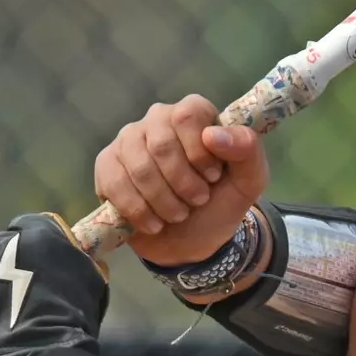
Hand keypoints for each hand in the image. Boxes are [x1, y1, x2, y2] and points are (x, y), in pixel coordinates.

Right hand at [94, 95, 268, 265]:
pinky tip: (154, 223)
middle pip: (162, 145)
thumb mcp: (248, 181)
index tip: (212, 177)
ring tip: (178, 214)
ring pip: (140, 168)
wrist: (191, 241)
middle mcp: (158, 118)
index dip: (201, 152)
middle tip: (197, 201)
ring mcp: (128, 139)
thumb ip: (247, 151)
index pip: (189, 114)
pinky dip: (139, 211)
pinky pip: (116, 184)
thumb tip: (213, 134)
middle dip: (184, 184)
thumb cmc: (219, 202)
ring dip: (164, 202)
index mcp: (194, 114)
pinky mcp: (107, 164)